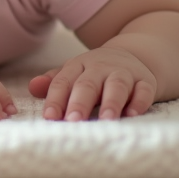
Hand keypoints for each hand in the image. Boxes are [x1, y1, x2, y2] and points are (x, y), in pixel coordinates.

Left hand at [28, 47, 156, 121]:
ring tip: (106, 119)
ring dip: (111, 102)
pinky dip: (139, 102)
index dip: (55, 99)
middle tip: (73, 121)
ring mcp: (124, 73)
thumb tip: (32, 87)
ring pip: (117, 85)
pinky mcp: (145, 81)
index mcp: (78, 66)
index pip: (63, 82)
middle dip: (80, 103)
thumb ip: (53, 83)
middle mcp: (100, 67)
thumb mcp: (73, 74)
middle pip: (88, 84)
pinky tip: (132, 114)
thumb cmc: (94, 74)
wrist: (131, 57)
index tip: (50, 117)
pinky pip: (144, 90)